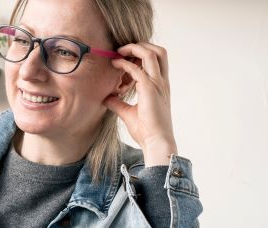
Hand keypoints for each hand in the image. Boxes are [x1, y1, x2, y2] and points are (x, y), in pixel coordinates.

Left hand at [104, 43, 177, 165]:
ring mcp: (157, 84)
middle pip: (159, 51)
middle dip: (141, 45)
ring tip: (119, 51)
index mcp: (161, 86)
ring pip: (151, 54)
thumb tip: (106, 98)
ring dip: (134, 49)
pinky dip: (124, 64)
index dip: (142, 53)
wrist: (156, 142)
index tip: (125, 55)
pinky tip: (114, 64)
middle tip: (123, 49)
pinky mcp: (150, 89)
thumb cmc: (146, 131)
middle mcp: (161, 82)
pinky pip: (137, 70)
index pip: (158, 60)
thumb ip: (118, 103)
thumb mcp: (128, 113)